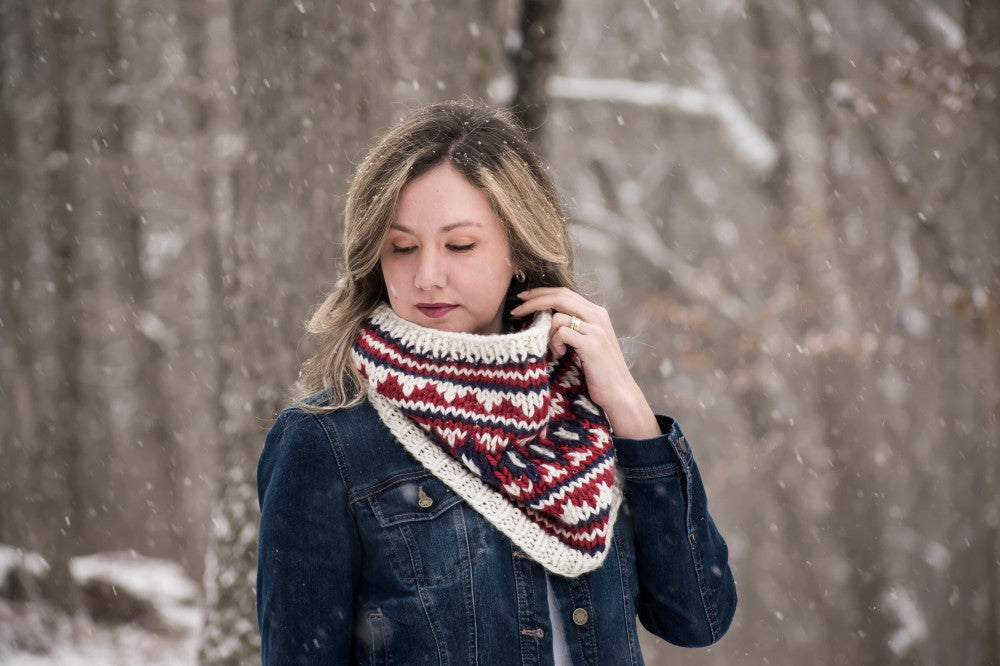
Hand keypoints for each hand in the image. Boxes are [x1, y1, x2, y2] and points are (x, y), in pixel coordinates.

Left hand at [511, 287, 660, 438]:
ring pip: (558, 316)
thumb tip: (545, 316)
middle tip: (516, 311)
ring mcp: (596, 329)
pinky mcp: (592, 343)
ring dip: (548, 333)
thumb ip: (573, 326)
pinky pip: (562, 333)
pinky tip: (560, 354)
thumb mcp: (586, 341)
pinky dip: (555, 343)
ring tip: (555, 350)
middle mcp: (598, 316)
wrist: (619, 392)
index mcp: (596, 312)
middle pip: (559, 296)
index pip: (564, 292)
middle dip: (533, 301)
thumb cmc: (598, 370)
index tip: (523, 298)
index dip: (541, 292)